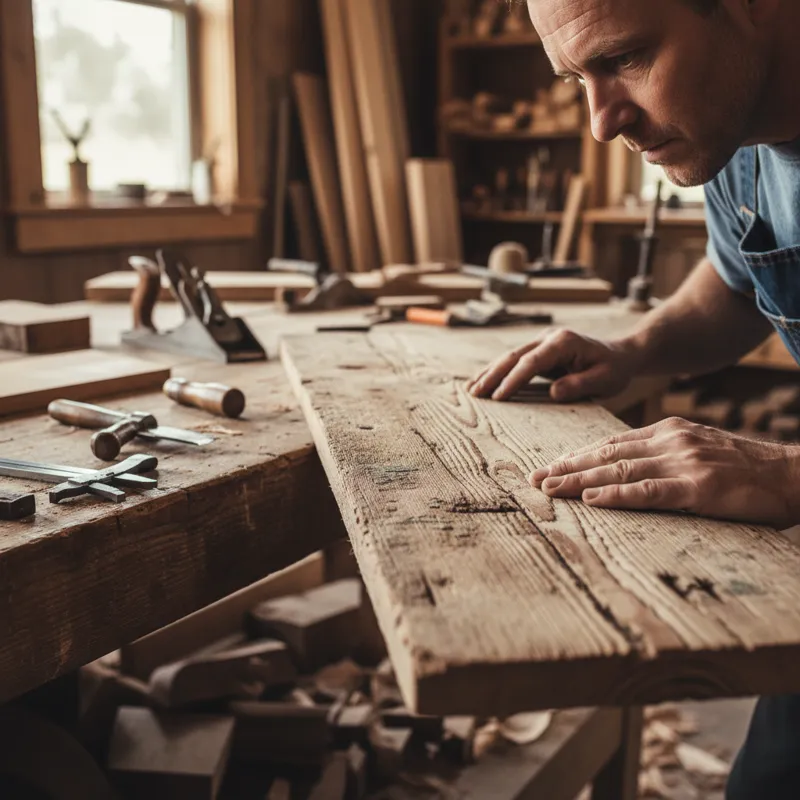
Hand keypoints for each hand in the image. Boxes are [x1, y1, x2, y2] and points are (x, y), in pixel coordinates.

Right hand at [467, 329, 640, 401]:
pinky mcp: (539, 351)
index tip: (498, 397)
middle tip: (475, 393)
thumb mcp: (604, 379)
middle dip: (493, 375)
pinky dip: (497, 371)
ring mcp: (542, 342)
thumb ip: (579, 384)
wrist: (622, 354)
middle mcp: (548, 338)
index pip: (532, 362)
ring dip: (490, 372)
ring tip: (471, 389)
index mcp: (563, 342)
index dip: (513, 380)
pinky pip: (514, 361)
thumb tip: (553, 391)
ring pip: (509, 357)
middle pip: (514, 356)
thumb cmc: (614, 369)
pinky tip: (483, 381)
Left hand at [532, 417, 799, 527]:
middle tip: (536, 479)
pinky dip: (617, 496)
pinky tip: (592, 499)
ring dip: (580, 482)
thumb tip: (627, 471)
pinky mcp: (699, 487)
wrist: (793, 475)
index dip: (579, 456)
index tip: (552, 466)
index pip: (612, 443)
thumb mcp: (700, 451)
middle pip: (608, 455)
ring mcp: (684, 462)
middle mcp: (671, 441)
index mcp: (669, 431)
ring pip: (620, 471)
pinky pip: (649, 491)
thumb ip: (665, 456)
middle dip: (568, 467)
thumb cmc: (745, 469)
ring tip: (551, 489)